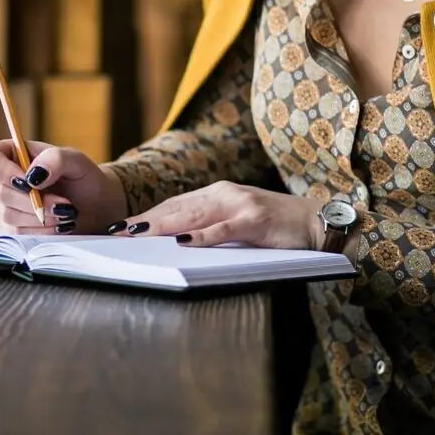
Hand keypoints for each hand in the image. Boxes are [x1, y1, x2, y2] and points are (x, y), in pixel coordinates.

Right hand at [0, 140, 127, 235]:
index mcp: (10, 153)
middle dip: (35, 201)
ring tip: (66, 212)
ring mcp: (4, 205)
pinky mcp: (12, 227)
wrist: (94, 205)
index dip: (1, 171)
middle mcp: (1, 179)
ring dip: (42, 217)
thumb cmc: (83, 177)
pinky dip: (42, 230)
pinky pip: (18, 233)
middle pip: (0, 193)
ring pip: (10, 216)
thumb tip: (32, 175)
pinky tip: (58, 223)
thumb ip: (55, 159)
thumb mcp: (75, 160)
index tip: (29, 181)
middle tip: (64, 202)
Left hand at [111, 181, 331, 251]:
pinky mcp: (255, 220)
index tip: (122, 228)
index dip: (147, 215)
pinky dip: (203, 236)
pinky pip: (224, 230)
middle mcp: (225, 193)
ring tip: (138, 235)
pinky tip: (184, 242)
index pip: (175, 204)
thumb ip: (210, 222)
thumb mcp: (237, 219)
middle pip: (178, 208)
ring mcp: (240, 204)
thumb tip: (175, 239)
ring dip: (164, 227)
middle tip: (119, 234)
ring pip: (194, 215)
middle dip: (146, 221)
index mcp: (218, 192)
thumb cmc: (275, 224)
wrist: (315, 221)